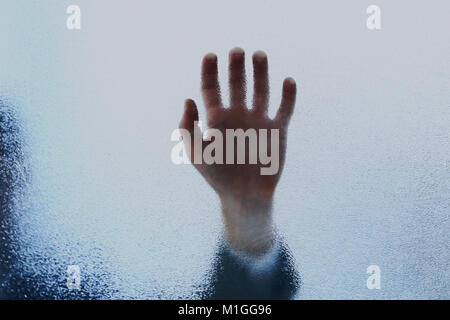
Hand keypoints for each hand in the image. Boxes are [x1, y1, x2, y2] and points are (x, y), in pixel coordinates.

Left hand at [179, 48, 296, 255]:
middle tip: (237, 51)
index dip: (209, 71)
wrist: (245, 196)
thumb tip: (189, 98)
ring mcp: (258, 120)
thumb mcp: (196, 153)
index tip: (210, 55)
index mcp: (216, 119)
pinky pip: (284, 108)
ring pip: (261, 90)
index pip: (211, 89)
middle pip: (236, 84)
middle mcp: (238, 115)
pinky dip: (288, 95)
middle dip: (236, 67)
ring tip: (259, 55)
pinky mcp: (277, 130)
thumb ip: (188, 127)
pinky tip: (288, 81)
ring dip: (261, 73)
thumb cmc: (218, 177)